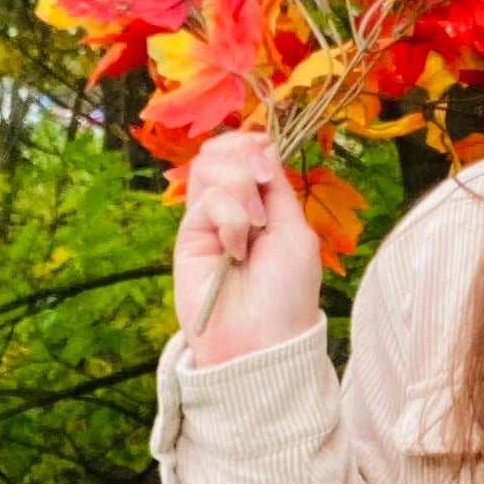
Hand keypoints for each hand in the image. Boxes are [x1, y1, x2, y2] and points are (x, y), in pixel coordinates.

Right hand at [174, 133, 324, 365]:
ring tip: (250, 230)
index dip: (254, 144)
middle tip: (260, 199)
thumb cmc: (287, 293)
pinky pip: (204, 199)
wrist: (260, 339)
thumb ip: (277, 188)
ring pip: (208, 166)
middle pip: (222, 150)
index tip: (268, 159)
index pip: (248, 150)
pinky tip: (234, 249)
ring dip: (238, 189)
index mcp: (264, 203)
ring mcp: (208, 220)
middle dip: (245, 163)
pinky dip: (228, 217)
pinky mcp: (187, 235)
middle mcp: (233, 206)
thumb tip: (262, 144)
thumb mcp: (296, 231)